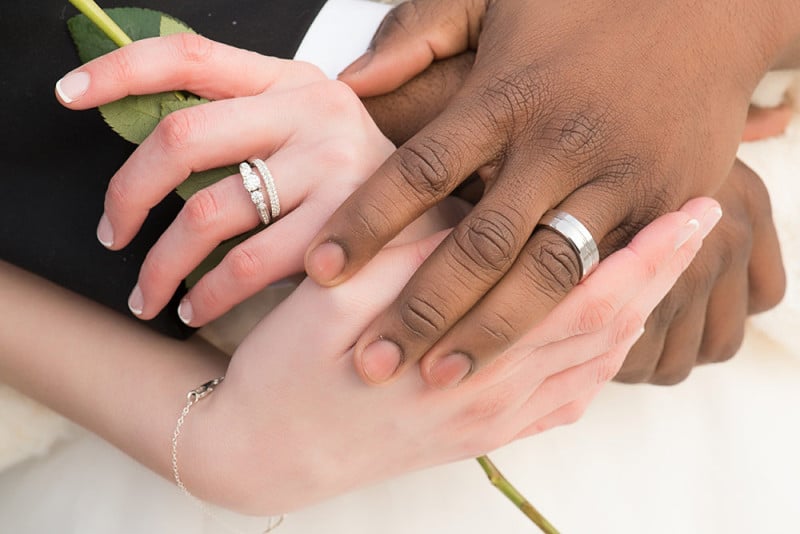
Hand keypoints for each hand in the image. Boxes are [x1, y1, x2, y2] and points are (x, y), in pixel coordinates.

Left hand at [56, 34, 394, 324]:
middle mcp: (314, 112)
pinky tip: (196, 308)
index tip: (70, 93)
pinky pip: (246, 265)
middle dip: (126, 194)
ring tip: (147, 294)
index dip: (120, 69)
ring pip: (206, 213)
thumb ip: (249, 130)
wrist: (439, 229)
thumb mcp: (311, 137)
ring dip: (160, 264)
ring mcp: (333, 167)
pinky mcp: (344, 227)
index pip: (192, 57)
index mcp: (295, 82)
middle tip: (112, 235)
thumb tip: (155, 156)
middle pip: (182, 138)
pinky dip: (207, 294)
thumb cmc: (360, 188)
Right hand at [182, 197, 721, 514]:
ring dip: (638, 314)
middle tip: (698, 222)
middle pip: (608, 329)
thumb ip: (418, 258)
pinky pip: (563, 405)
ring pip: (593, 367)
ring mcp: (491, 421)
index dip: (646, 253)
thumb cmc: (293, 367)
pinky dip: (600, 368)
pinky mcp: (478, 436)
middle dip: (662, 272)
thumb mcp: (342, 295)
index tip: (688, 209)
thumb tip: (479, 216)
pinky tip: (608, 344)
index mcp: (470, 355)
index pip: (587, 297)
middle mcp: (497, 394)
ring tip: (663, 269)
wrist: (266, 450)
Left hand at [304, 0, 799, 386]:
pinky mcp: (660, 205)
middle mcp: (558, 146)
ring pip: (545, 277)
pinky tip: (525, 359)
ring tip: (439, 377)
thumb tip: (352, 82)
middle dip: (425, 307)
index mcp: (507, 97)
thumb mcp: (498, 2)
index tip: (323, 269)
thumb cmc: (584, 7)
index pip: (420, 171)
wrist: (703, 7)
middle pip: (480, 244)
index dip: (366, 223)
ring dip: (491, 334)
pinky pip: (608, 279)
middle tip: (374, 359)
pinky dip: (565, 323)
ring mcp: (615, 180)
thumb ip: (420, 34)